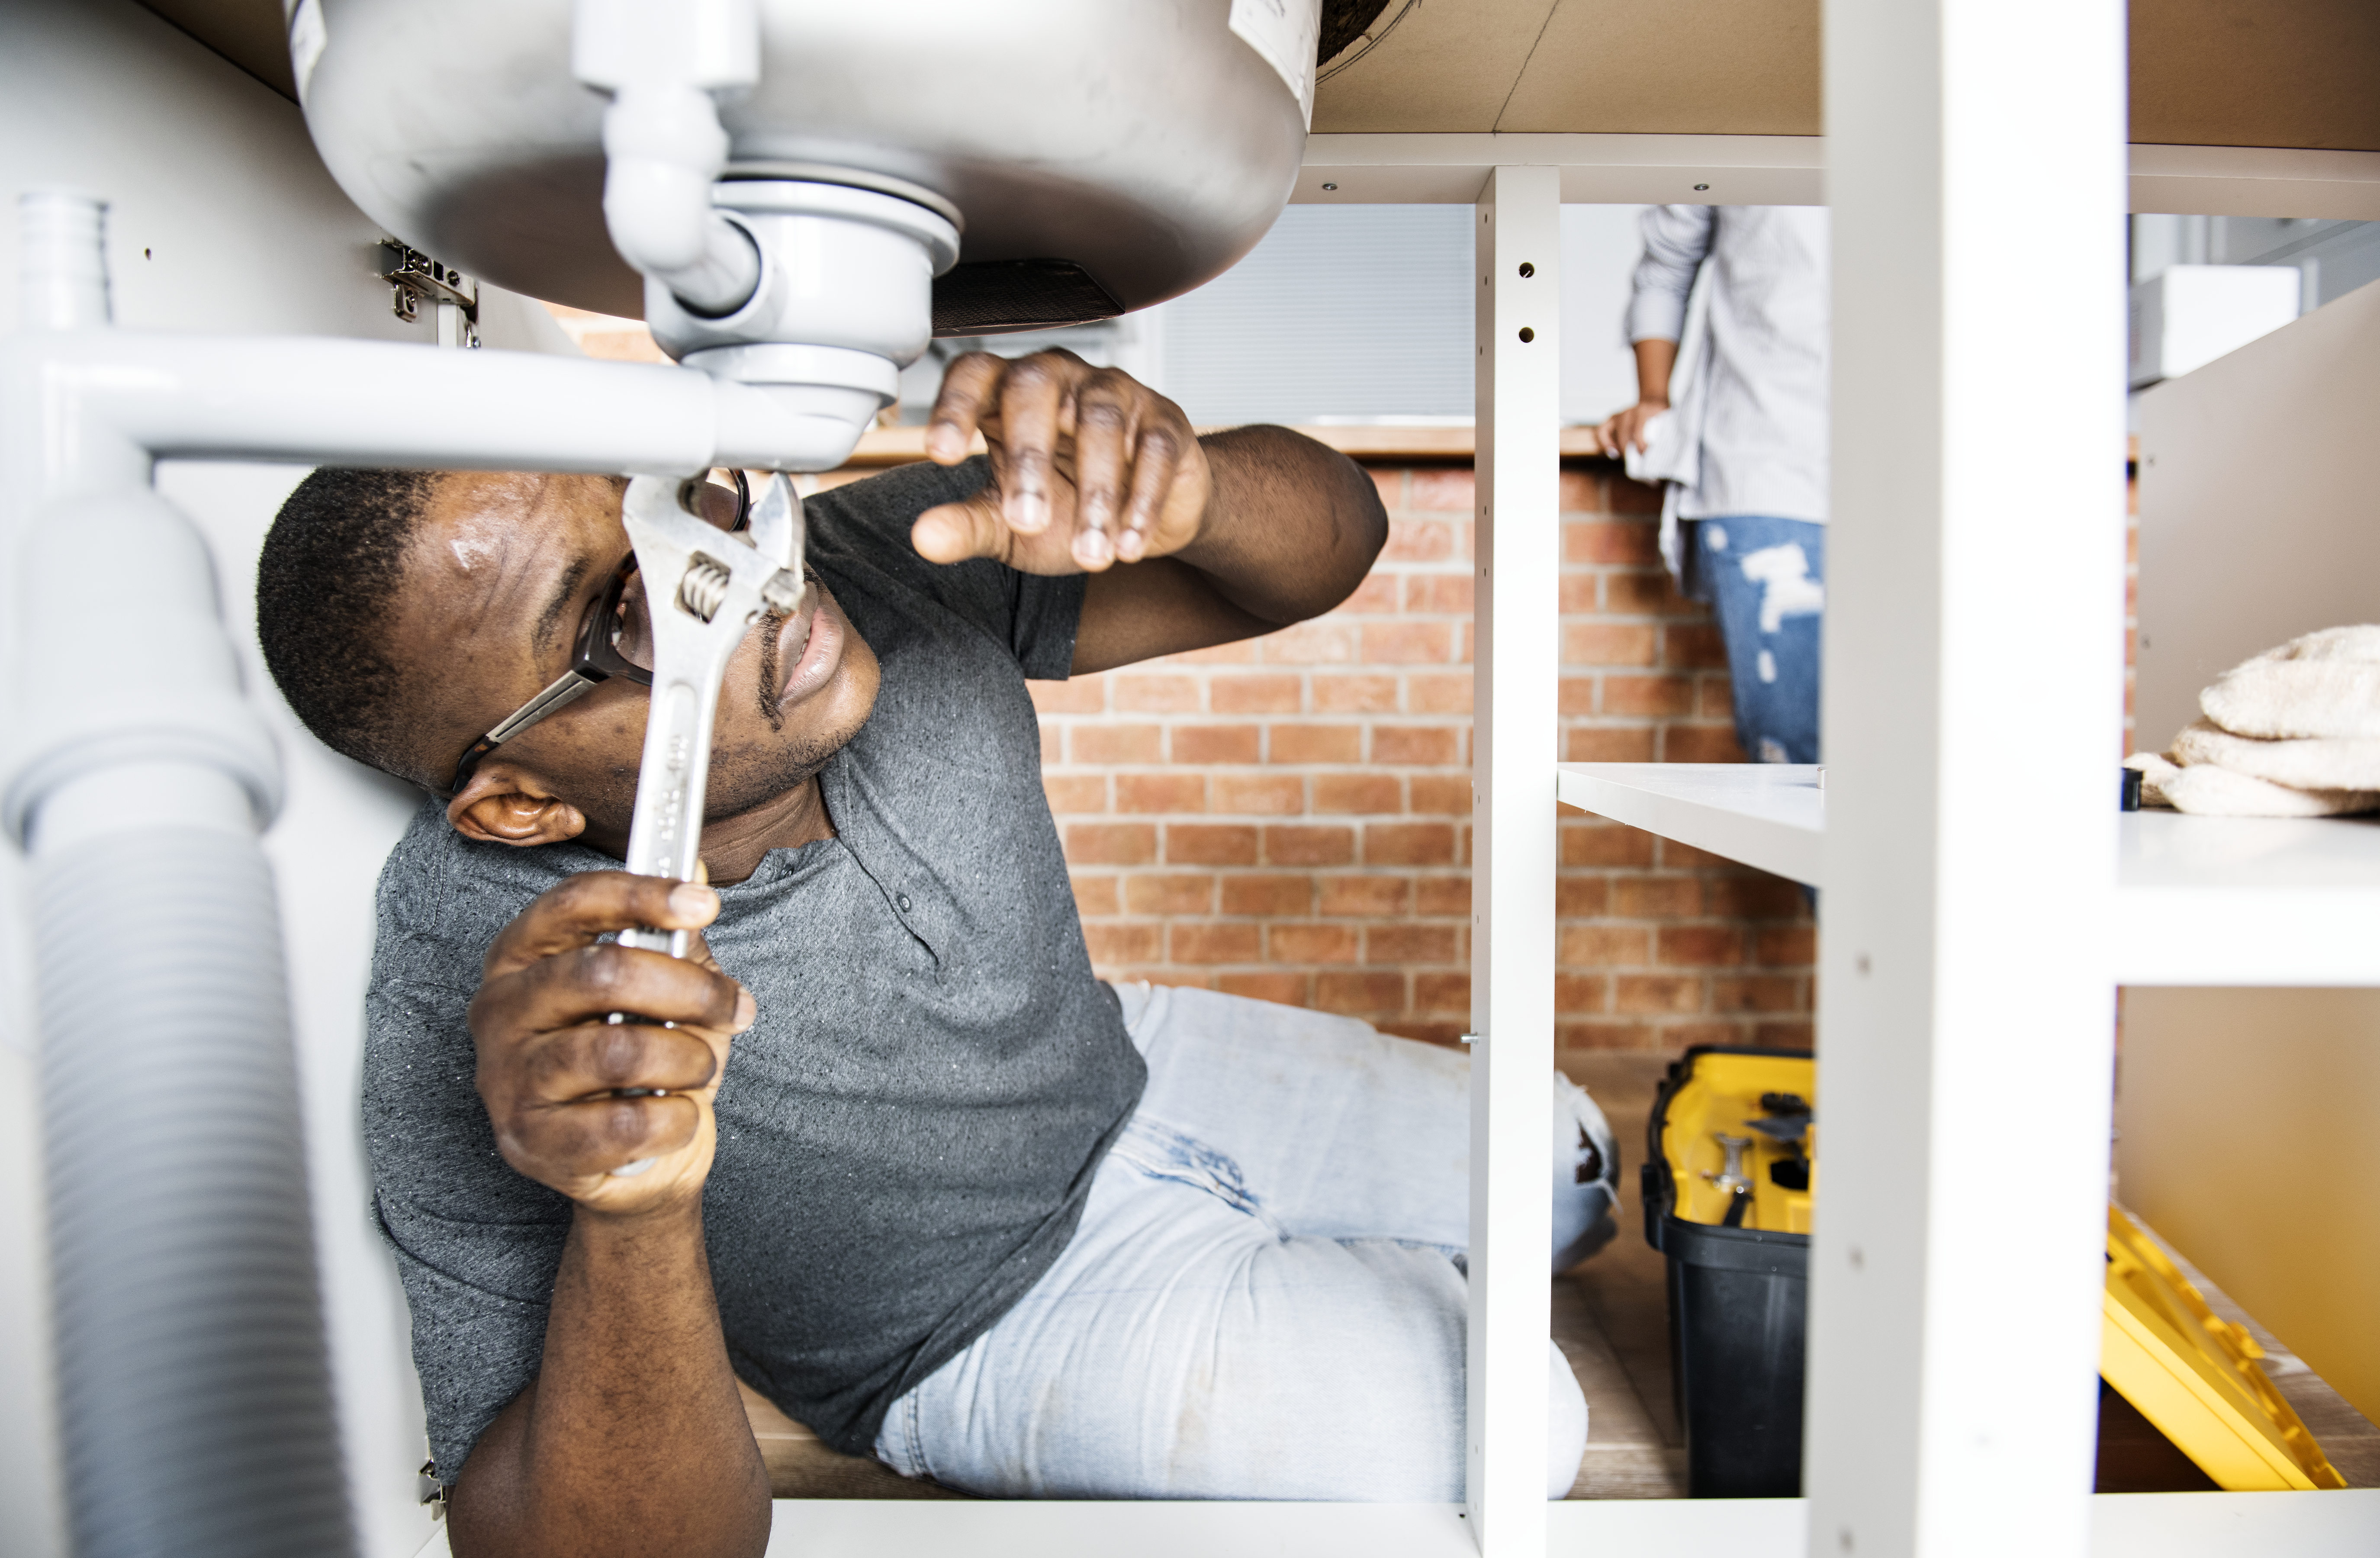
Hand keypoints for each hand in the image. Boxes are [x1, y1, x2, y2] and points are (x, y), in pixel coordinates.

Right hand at [466, 872, 753, 1217]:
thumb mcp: (662, 989)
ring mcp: (507, 1079)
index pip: (574, 904)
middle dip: (688, 989)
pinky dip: (676, 1118)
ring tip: (700, 1066)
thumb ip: (672, 935)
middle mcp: (500, 1010)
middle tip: (730, 1006)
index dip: (641, 895)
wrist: (632, 1158)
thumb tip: (698, 875)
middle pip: (601, 973)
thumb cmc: (644, 1058)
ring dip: (687, 1058)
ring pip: (618, 1051)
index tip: (702, 903)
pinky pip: (625, 1123)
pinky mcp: (530, 1142)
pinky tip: (679, 1114)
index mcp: (522, 955)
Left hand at [912, 349, 1212, 573]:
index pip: (975, 373)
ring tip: (1090, 556)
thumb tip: (923, 538)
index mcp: (1008, 394)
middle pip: (1035, 386)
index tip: (940, 454)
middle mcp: (1059, 378)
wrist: (1141, 521)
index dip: (954, 404)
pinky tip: (1129, 546)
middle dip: (1029, 457)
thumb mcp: (1008, 525)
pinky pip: (1154, 448)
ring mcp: (1115, 392)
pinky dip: (1143, 499)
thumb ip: (968, 526)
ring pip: (1101, 421)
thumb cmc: (1066, 507)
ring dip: (1096, 494)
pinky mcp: (1164, 421)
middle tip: (1026, 522)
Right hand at [1595, 398, 1669, 458]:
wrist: (1653, 400)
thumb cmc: (1661, 414)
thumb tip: (1659, 456)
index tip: (1646, 455)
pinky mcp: (1612, 418)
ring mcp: (1619, 414)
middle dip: (1629, 452)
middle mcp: (1628, 412)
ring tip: (1625, 458)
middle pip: (1623, 435)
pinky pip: (1602, 430)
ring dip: (1618, 448)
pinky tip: (1614, 453)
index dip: (1641, 445)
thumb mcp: (1666, 420)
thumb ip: (1662, 433)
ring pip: (1609, 432)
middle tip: (1638, 462)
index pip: (1638, 430)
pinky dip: (1605, 442)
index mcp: (1643, 410)